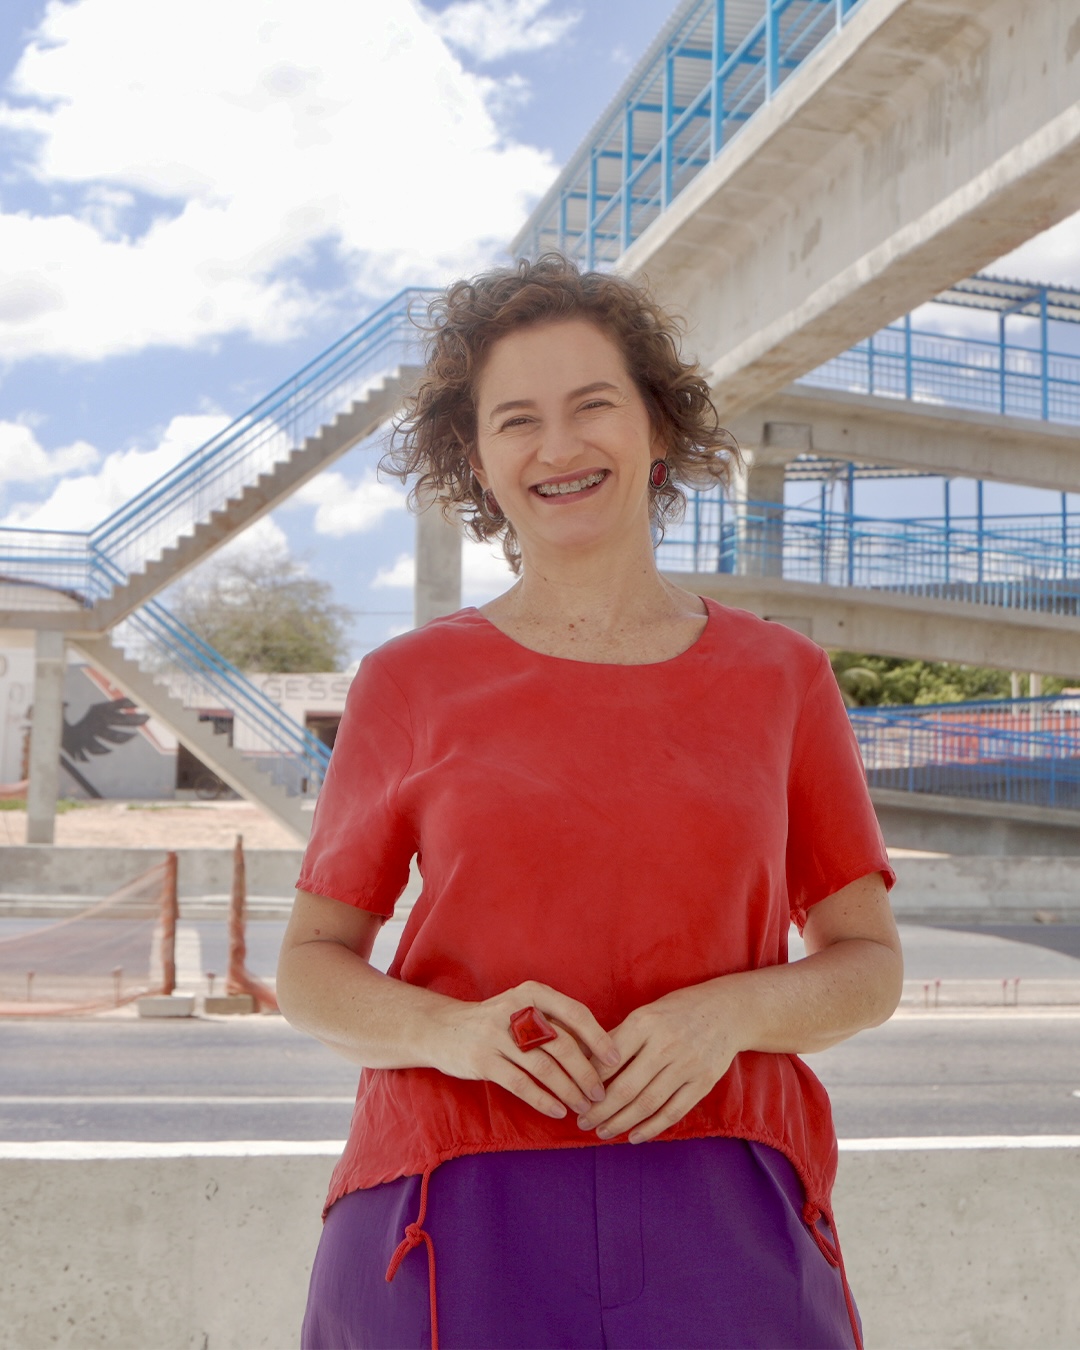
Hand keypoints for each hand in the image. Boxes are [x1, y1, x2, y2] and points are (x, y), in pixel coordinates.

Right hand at [425, 980, 620, 1120]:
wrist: (442, 1029)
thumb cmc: (495, 1022)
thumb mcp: (523, 1009)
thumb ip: (554, 1023)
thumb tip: (599, 1050)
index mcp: (532, 993)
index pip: (575, 1012)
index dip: (598, 1038)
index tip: (616, 1060)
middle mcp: (515, 1009)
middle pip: (563, 1044)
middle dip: (586, 1073)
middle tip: (601, 1093)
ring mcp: (496, 1035)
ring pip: (544, 1067)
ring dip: (569, 1090)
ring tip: (583, 1107)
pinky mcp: (483, 1060)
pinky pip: (521, 1084)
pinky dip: (544, 1100)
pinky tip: (558, 1111)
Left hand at [575, 980, 746, 1144]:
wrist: (727, 1011)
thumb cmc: (676, 1011)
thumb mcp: (645, 1013)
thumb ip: (617, 1038)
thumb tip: (582, 1061)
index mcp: (645, 1022)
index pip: (609, 1059)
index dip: (589, 1082)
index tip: (574, 1095)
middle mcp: (665, 1044)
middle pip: (626, 1087)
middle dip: (600, 1110)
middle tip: (583, 1122)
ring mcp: (687, 1065)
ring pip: (647, 1104)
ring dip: (621, 1123)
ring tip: (602, 1132)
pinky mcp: (703, 1082)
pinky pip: (673, 1112)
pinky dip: (651, 1128)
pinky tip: (634, 1136)